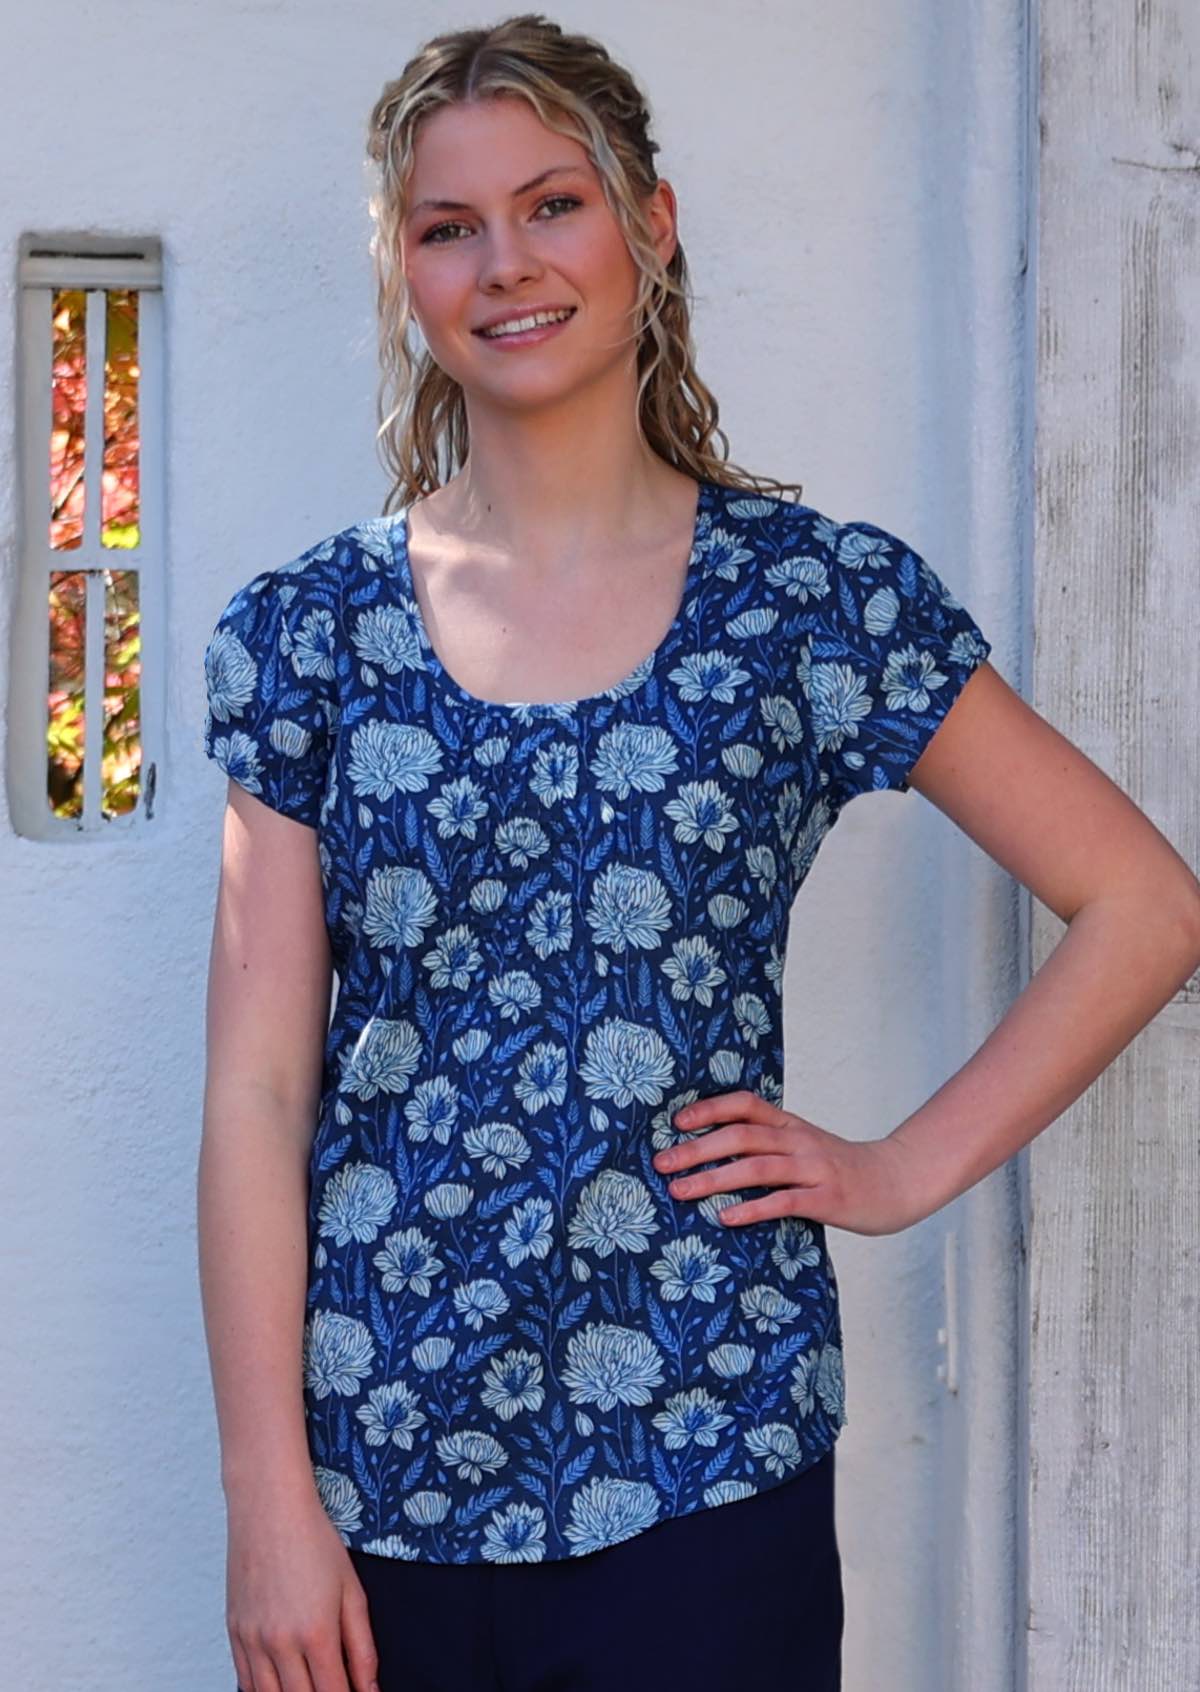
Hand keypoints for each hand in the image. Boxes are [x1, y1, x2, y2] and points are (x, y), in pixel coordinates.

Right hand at [226, 1486, 378, 1691]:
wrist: (270, 1508)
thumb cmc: (316, 1543)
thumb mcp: (352, 1591)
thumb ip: (363, 1647)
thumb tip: (369, 1690)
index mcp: (316, 1634)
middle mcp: (280, 1644)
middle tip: (335, 1685)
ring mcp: (252, 1640)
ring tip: (312, 1684)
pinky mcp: (234, 1633)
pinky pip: (246, 1682)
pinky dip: (265, 1691)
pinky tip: (283, 1684)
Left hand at [652, 1088, 933, 1236]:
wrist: (899, 1180)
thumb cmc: (842, 1167)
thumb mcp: (805, 1144)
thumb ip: (770, 1143)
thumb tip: (717, 1151)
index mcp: (791, 1125)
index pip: (746, 1104)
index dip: (710, 1109)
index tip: (676, 1122)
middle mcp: (800, 1141)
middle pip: (742, 1136)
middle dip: (697, 1149)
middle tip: (661, 1163)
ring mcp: (815, 1169)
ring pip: (757, 1168)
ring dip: (714, 1179)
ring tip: (680, 1191)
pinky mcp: (828, 1200)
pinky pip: (784, 1202)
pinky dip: (752, 1209)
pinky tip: (726, 1218)